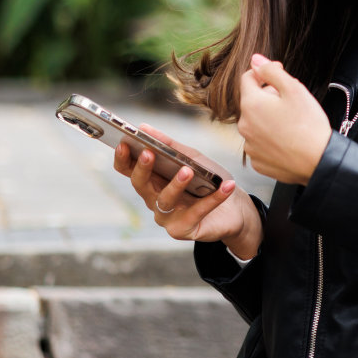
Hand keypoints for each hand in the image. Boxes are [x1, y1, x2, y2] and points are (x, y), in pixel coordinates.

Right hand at [114, 124, 261, 258]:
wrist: (234, 210)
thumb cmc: (208, 182)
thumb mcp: (192, 159)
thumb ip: (170, 146)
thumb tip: (144, 127)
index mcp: (151, 180)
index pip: (128, 170)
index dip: (123, 158)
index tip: (123, 143)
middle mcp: (154, 200)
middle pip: (141, 185)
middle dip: (143, 169)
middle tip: (149, 153)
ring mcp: (166, 217)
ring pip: (165, 199)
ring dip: (177, 184)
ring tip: (188, 170)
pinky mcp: (184, 230)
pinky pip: (197, 212)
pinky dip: (214, 199)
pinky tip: (227, 186)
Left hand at [237, 53, 331, 186]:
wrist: (318, 161)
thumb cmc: (309, 125)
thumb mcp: (294, 89)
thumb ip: (271, 71)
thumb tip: (255, 60)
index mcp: (251, 104)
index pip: (247, 78)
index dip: (264, 73)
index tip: (280, 75)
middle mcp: (244, 125)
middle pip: (252, 102)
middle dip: (269, 98)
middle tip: (292, 103)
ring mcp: (250, 145)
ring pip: (257, 124)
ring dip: (269, 120)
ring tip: (292, 124)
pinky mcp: (258, 161)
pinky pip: (261, 144)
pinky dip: (271, 140)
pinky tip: (288, 140)